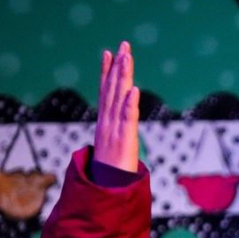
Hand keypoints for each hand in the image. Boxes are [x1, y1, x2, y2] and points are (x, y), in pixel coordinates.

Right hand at [94, 41, 139, 172]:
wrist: (107, 192)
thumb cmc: (111, 172)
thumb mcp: (113, 147)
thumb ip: (116, 135)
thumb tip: (120, 130)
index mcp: (105, 122)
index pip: (106, 92)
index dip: (107, 72)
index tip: (109, 52)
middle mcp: (107, 122)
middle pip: (112, 90)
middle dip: (118, 67)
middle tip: (124, 45)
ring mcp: (114, 130)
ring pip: (119, 99)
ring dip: (123, 77)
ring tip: (127, 57)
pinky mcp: (125, 141)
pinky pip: (127, 120)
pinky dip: (130, 104)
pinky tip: (134, 89)